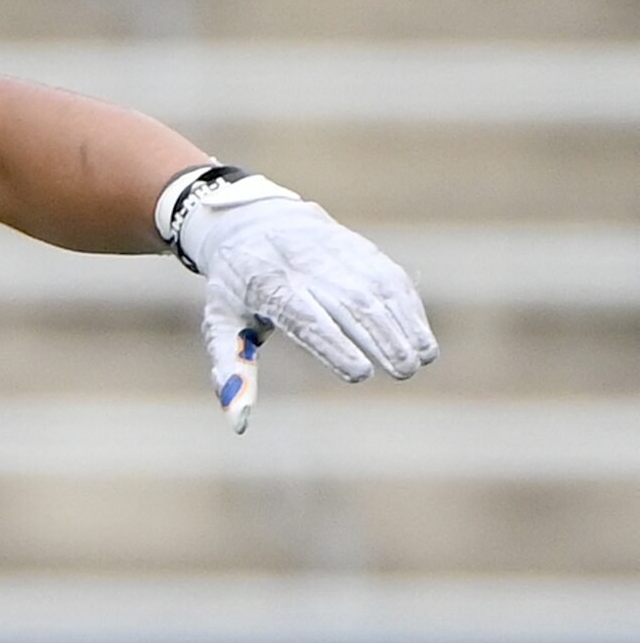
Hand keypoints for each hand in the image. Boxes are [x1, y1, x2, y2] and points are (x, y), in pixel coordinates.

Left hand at [176, 176, 437, 433]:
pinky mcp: (360, 250)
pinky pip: (390, 277)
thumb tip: (239, 423)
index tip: (359, 373)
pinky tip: (421, 336)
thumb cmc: (238, 284)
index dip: (334, 345)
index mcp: (267, 285)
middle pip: (349, 302)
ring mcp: (336, 254)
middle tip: (403, 372)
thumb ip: (232, 369)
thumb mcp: (220, 321)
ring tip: (419, 361)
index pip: (305, 317)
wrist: (256, 219)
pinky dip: (409, 306)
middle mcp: (305, 266)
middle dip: (380, 337)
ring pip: (376, 289)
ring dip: (403, 324)